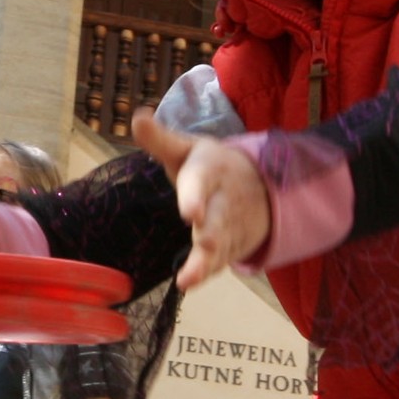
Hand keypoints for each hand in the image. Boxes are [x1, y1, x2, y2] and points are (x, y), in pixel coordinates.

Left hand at [132, 108, 266, 287]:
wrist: (261, 183)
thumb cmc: (211, 165)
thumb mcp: (188, 149)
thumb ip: (161, 140)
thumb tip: (136, 117)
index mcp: (210, 171)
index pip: (202, 183)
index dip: (196, 197)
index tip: (190, 213)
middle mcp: (223, 199)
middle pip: (218, 219)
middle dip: (212, 233)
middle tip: (205, 242)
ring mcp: (232, 225)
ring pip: (221, 246)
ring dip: (207, 262)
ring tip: (189, 278)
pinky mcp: (234, 244)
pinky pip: (222, 260)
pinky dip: (209, 271)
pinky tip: (191, 282)